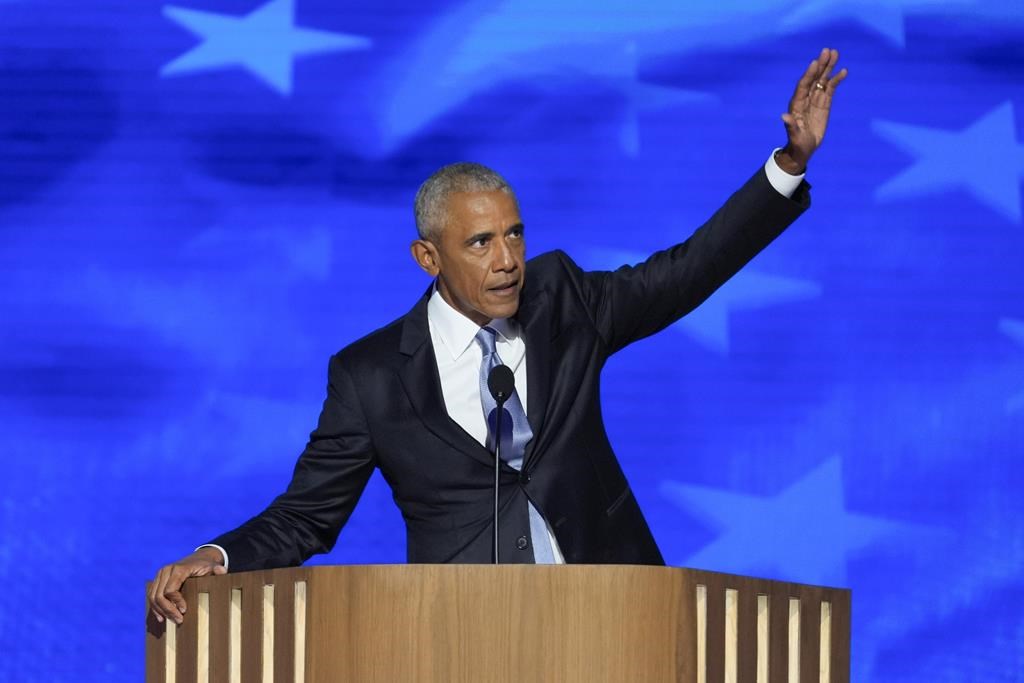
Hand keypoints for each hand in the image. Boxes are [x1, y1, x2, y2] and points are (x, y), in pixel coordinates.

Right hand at [148, 547, 226, 624]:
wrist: (198, 559)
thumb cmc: (205, 566)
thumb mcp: (212, 567)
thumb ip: (218, 570)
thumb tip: (222, 571)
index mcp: (178, 568)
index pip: (170, 590)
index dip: (176, 602)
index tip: (184, 611)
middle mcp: (165, 570)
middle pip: (159, 595)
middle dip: (168, 610)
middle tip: (178, 620)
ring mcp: (159, 575)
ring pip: (153, 596)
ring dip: (160, 611)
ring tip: (170, 621)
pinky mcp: (157, 580)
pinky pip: (151, 595)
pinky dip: (155, 607)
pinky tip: (161, 618)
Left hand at [775, 48, 847, 173]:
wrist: (804, 148)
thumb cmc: (797, 143)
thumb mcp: (794, 136)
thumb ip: (790, 125)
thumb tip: (783, 116)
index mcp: (797, 104)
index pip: (803, 85)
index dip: (809, 74)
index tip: (815, 62)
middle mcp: (806, 98)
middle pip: (814, 78)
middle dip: (821, 65)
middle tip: (828, 50)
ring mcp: (816, 100)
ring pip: (822, 80)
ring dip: (829, 67)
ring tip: (836, 53)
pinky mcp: (825, 104)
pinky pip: (831, 89)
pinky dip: (836, 80)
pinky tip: (843, 71)